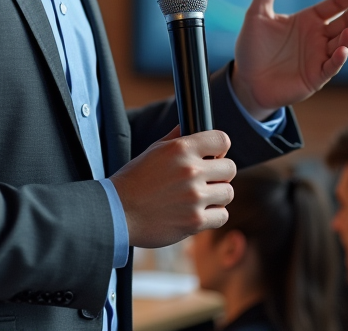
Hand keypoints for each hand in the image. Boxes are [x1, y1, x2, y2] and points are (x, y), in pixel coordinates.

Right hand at [110, 127, 235, 248]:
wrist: (117, 212)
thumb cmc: (134, 180)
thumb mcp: (154, 151)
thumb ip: (177, 138)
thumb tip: (191, 126)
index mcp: (181, 149)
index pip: (222, 140)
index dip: (220, 148)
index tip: (214, 156)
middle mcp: (191, 170)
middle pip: (230, 168)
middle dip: (220, 173)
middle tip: (206, 180)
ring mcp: (195, 197)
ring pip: (228, 192)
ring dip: (217, 196)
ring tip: (200, 198)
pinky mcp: (195, 221)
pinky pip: (223, 215)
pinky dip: (213, 216)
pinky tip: (198, 213)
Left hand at [232, 0, 347, 117]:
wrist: (246, 80)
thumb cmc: (253, 47)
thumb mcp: (257, 15)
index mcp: (308, 21)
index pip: (333, 5)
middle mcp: (318, 37)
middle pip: (344, 21)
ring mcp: (319, 57)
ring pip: (342, 43)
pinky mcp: (316, 77)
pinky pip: (331, 66)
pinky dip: (338, 58)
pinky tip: (343, 49)